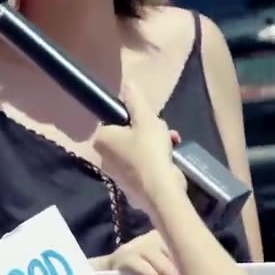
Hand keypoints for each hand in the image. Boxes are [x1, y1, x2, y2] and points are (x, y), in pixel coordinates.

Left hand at [93, 82, 185, 203]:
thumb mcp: (146, 119)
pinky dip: (155, 161)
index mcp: (101, 139)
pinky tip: (171, 160)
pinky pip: (143, 167)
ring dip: (155, 144)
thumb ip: (136, 101)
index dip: (132, 118)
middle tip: (164, 131)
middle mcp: (104, 158)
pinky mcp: (130, 187)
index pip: (113, 121)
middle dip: (148, 131)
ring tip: (173, 143)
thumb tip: (127, 84)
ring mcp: (116, 175)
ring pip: (137, 151)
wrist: (160, 190)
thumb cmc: (150, 150)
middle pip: (127, 136)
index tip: (148, 120)